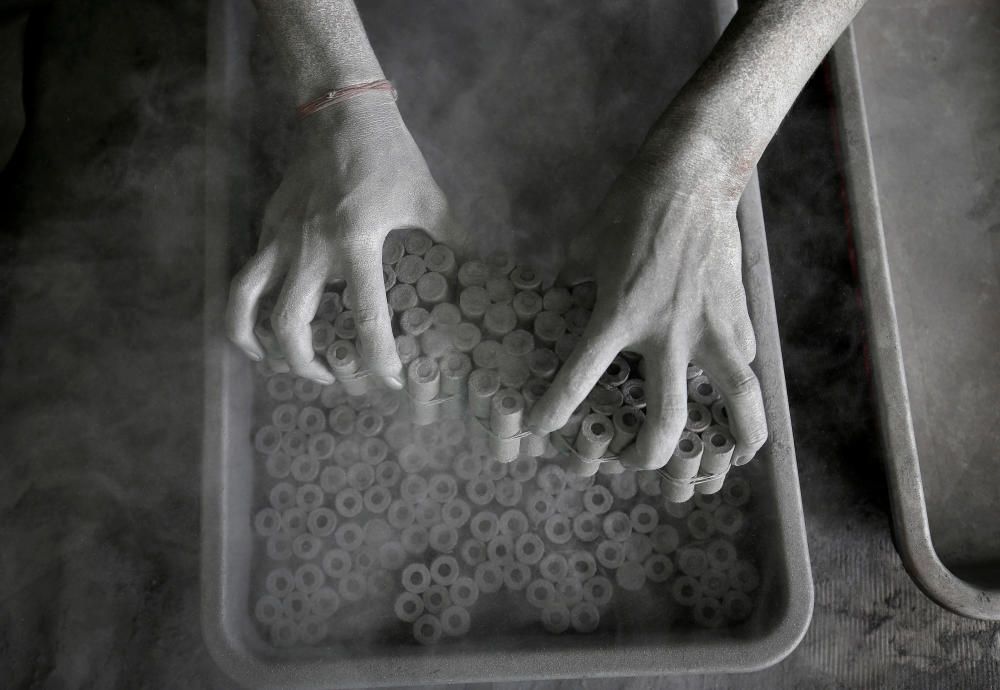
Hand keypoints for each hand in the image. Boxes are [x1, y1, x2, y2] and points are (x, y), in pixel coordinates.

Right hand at [225, 92, 464, 386]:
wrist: (339, 110)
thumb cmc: (389, 155)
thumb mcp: (428, 199)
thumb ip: (453, 241)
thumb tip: (482, 273)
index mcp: (355, 242)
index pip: (365, 318)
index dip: (379, 358)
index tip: (391, 381)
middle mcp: (309, 248)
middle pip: (290, 326)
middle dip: (307, 366)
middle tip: (332, 378)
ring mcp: (279, 238)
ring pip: (246, 304)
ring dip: (258, 342)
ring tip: (278, 361)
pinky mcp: (265, 226)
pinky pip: (246, 277)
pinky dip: (247, 308)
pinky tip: (265, 321)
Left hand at [527, 129, 766, 472]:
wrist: (693, 177)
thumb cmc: (631, 208)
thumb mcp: (586, 248)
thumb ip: (572, 288)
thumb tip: (545, 307)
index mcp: (620, 312)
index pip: (580, 376)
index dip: (555, 409)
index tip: (540, 430)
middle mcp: (668, 331)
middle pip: (666, 419)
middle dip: (646, 454)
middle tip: (632, 461)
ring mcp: (712, 327)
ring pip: (736, 401)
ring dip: (733, 437)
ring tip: (726, 460)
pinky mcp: (739, 317)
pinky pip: (746, 366)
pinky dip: (744, 392)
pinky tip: (739, 407)